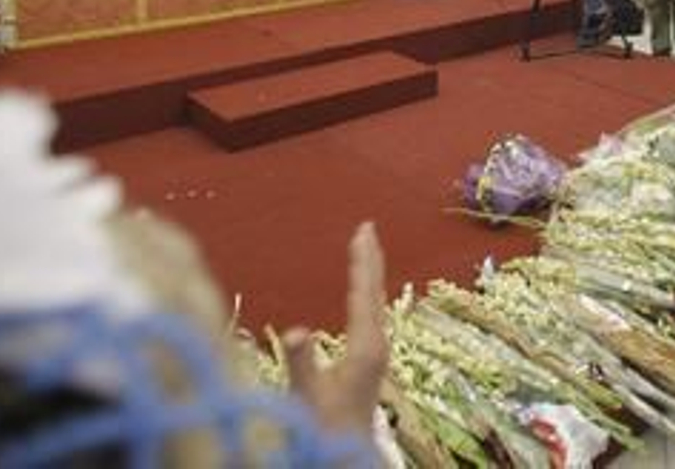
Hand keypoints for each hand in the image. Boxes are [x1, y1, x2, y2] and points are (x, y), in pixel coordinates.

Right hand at [283, 222, 388, 438]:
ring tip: (364, 251)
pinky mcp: (371, 361)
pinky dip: (364, 294)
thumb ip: (302, 362)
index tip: (364, 230)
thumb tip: (297, 330)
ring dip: (368, 274)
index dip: (363, 259)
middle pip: (374, 291)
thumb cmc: (325, 430)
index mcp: (366, 345)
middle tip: (367, 228)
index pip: (363, 292)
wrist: (346, 457)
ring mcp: (376, 352)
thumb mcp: (308, 394)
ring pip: (374, 302)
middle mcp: (377, 344)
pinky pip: (369, 314)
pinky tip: (359, 296)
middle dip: (370, 258)